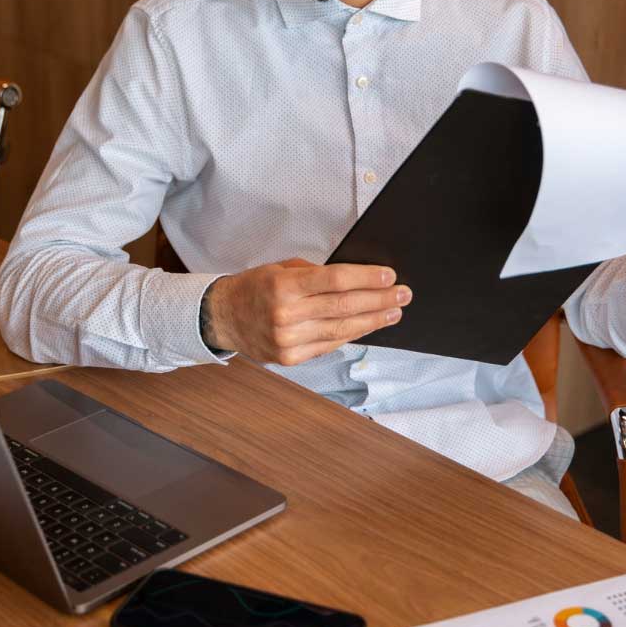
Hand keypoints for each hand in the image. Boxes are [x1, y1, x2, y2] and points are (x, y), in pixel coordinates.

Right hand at [202, 258, 411, 365]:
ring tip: (393, 312)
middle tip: (402, 295)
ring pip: (342, 329)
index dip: (366, 278)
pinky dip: (352, 334)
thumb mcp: (281, 269)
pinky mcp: (290, 358)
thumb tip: (357, 278)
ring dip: (373, 321)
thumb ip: (315, 274)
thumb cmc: (255, 287)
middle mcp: (286, 314)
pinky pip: (330, 345)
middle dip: (379, 300)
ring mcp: (288, 340)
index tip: (389, 276)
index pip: (335, 281)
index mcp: (284, 286)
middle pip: (344, 306)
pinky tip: (368, 326)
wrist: (223, 317)